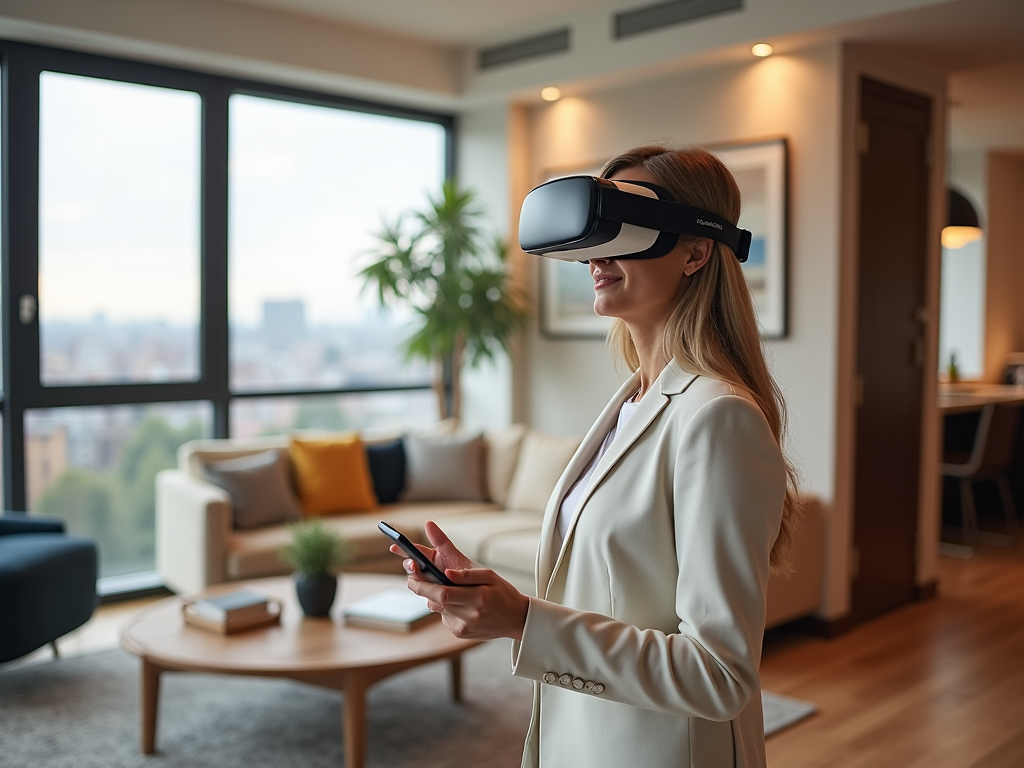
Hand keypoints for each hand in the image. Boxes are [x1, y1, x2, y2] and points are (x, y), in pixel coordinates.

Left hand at [395, 521, 529, 641]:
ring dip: (436, 597)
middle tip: (415, 577)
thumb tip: (445, 572)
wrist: (516, 619)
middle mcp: (469, 615)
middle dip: (422, 588)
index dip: (423, 584)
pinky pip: (444, 616)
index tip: (412, 575)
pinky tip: (459, 603)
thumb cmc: (503, 592)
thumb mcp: (489, 575)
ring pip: (438, 608)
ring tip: (451, 590)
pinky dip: (445, 607)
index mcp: (477, 597)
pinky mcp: (460, 633)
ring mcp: (463, 627)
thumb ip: (466, 573)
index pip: (442, 593)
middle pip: (436, 602)